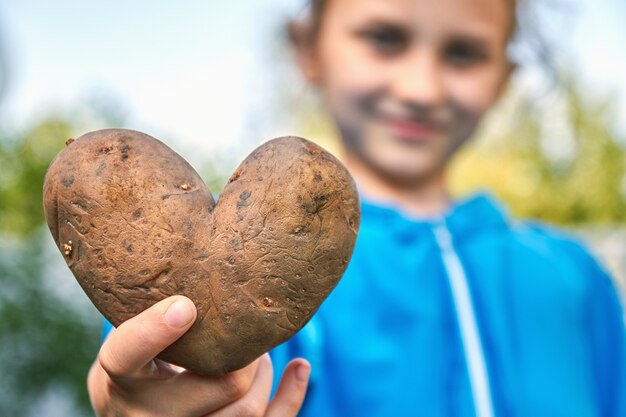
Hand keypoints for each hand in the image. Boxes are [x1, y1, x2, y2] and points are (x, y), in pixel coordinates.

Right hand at [87, 295, 309, 415]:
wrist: (128, 408)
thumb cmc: (137, 356)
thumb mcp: (126, 329)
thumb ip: (153, 301)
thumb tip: (202, 241)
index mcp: (120, 376)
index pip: (126, 355)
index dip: (154, 331)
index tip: (185, 304)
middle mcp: (146, 415)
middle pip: (216, 386)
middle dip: (244, 353)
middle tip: (247, 329)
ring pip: (245, 412)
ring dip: (264, 373)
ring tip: (261, 352)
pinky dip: (290, 398)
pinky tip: (300, 367)